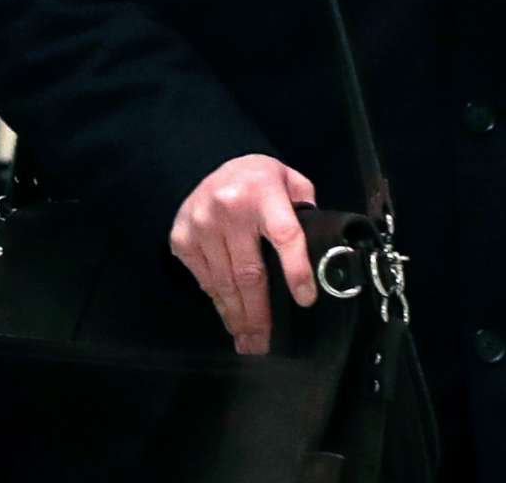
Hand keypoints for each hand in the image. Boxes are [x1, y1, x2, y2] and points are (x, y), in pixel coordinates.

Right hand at [168, 154, 318, 354]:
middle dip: (260, 313)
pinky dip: (218, 300)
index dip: (296, 270)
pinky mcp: (181, 236)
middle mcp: (228, 208)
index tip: (305, 300)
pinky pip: (203, 278)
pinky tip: (229, 315)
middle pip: (249, 271)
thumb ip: (308, 211)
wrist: (208, 161)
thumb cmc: (259, 180)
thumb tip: (324, 254)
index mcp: (264, 192)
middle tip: (267, 344)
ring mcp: (200, 224)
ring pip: (223, 281)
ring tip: (249, 341)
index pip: (285, 235)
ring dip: (238, 315)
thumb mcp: (291, 182)